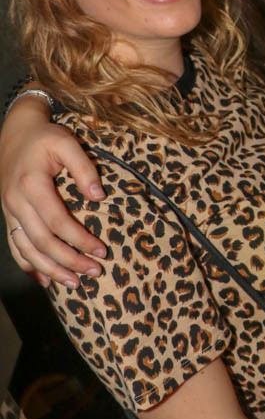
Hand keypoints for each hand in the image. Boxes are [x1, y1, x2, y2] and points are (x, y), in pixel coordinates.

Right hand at [0, 111, 105, 287]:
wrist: (15, 134)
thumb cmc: (45, 138)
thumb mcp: (66, 143)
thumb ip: (84, 168)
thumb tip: (99, 197)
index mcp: (31, 184)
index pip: (58, 221)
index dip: (80, 239)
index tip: (103, 251)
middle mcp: (16, 202)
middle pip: (42, 241)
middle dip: (69, 261)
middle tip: (95, 272)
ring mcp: (9, 211)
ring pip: (26, 249)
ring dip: (50, 269)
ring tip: (74, 284)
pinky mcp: (9, 216)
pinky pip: (15, 246)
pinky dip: (28, 265)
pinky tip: (45, 280)